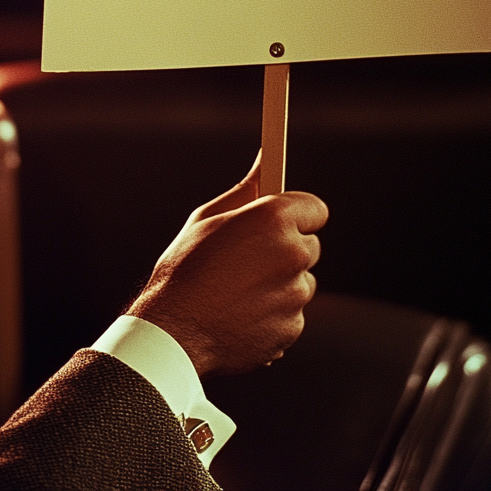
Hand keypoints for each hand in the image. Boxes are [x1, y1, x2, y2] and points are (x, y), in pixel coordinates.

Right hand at [126, 152, 328, 377]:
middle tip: (249, 259)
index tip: (283, 222)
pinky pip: (291, 315)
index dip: (298, 214)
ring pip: (300, 283)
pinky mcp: (292, 328)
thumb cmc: (185, 269)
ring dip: (279, 285)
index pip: (315, 208)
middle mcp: (293, 254)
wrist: (175, 332)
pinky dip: (273, 316)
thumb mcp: (207, 218)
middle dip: (286, 250)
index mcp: (274, 219)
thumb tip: (266, 158)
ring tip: (238, 291)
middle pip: (309, 246)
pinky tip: (241, 316)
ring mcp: (295, 295)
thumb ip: (246, 190)